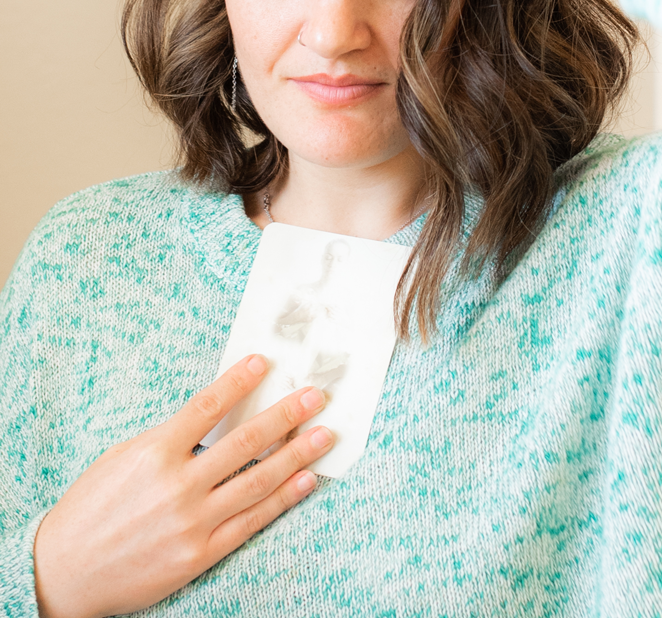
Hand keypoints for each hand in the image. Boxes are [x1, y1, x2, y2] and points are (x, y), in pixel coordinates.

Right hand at [33, 354, 333, 617]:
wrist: (63, 574)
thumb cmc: (93, 508)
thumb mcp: (124, 457)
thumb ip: (171, 437)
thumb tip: (218, 412)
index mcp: (154, 454)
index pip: (206, 407)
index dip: (239, 381)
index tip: (265, 361)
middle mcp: (177, 487)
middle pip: (244, 443)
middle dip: (285, 416)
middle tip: (316, 396)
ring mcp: (192, 523)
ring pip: (257, 482)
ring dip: (296, 456)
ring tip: (325, 435)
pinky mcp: (200, 554)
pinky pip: (251, 521)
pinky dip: (282, 499)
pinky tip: (305, 480)